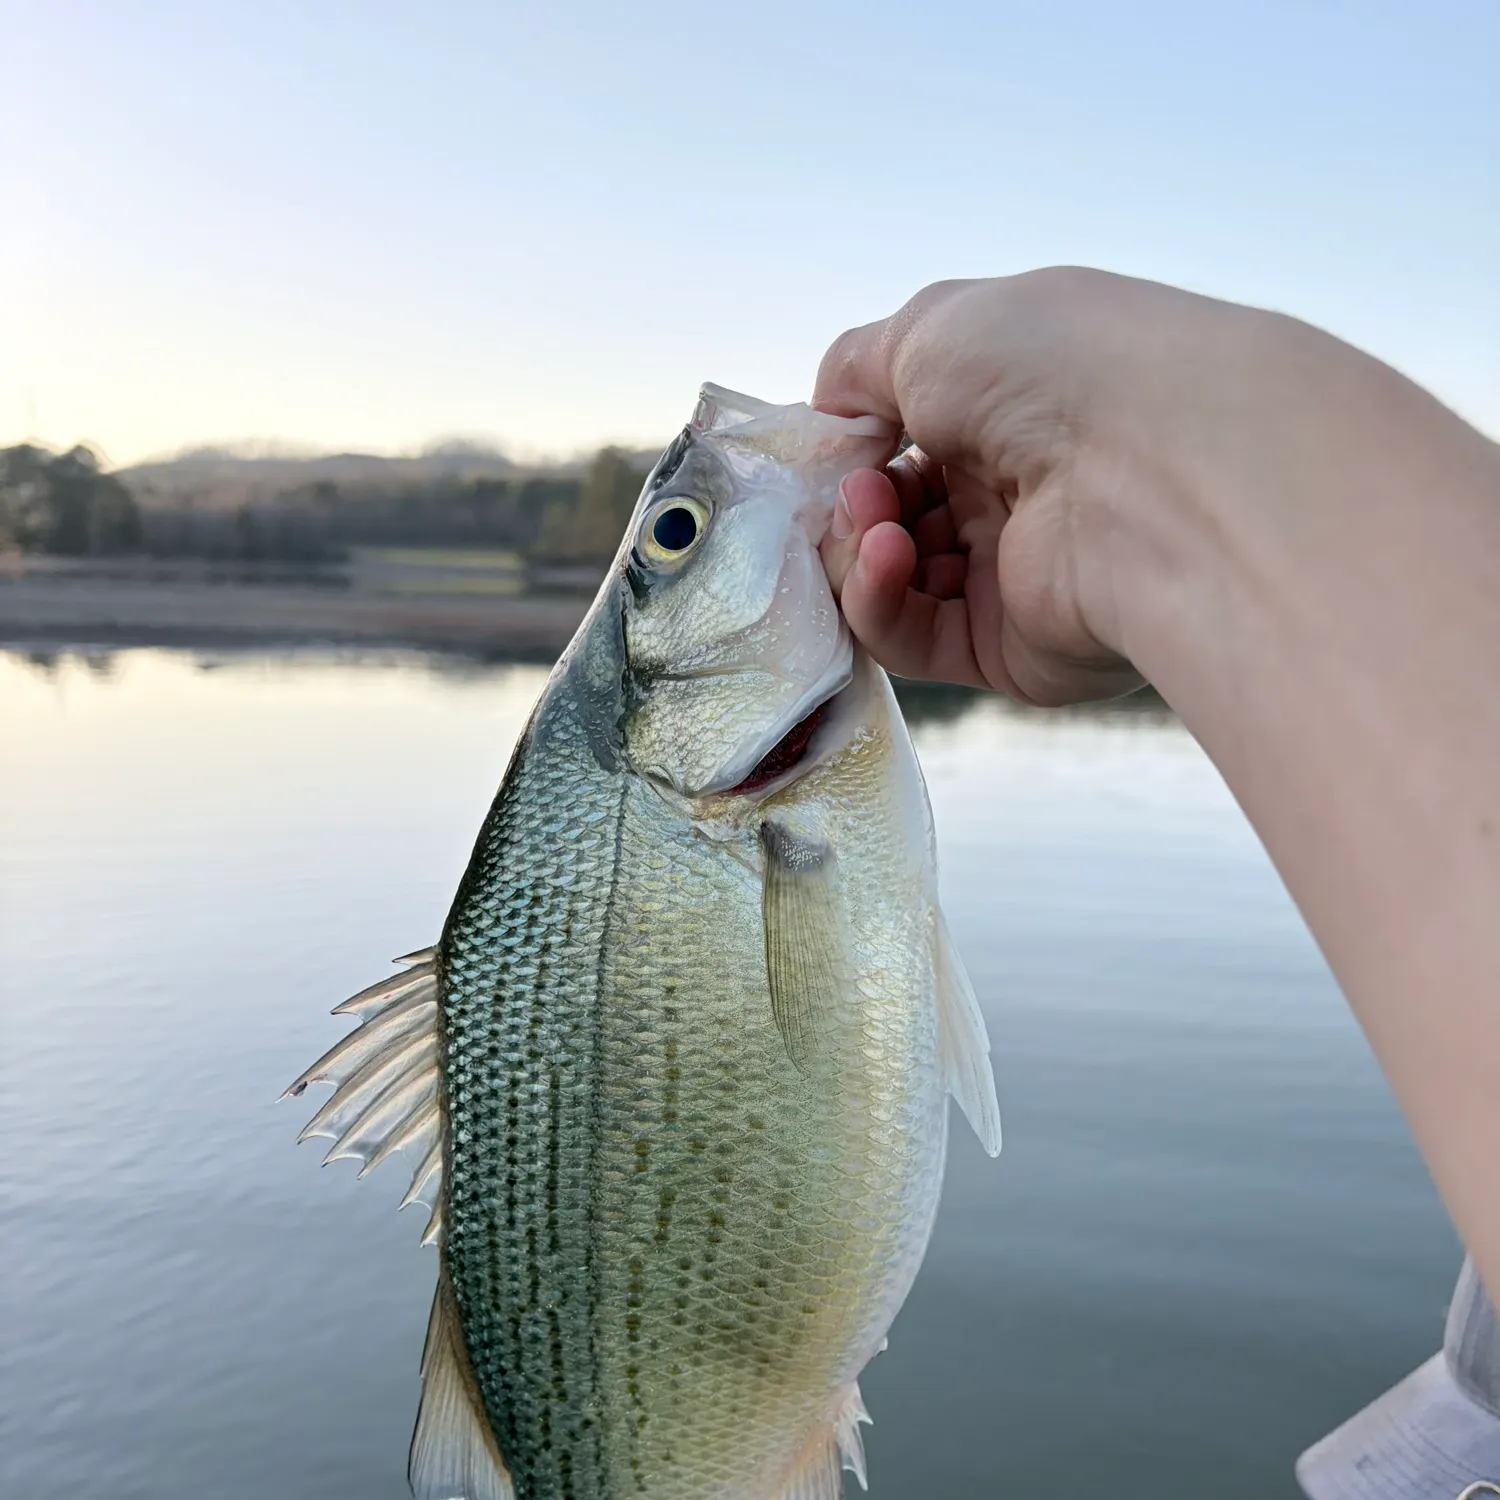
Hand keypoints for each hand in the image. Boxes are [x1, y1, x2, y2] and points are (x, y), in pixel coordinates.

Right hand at [814, 268, 1275, 704]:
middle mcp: (1016, 496)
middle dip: (853, 502)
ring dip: (857, 549)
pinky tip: (885, 558)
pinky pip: (913, 639)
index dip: (854, 449)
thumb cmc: (1051, 370)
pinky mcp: (1009, 651)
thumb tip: (825, 411)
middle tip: (854, 489)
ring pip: (891, 583)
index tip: (829, 449)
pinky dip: (877, 601)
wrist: (1151, 465)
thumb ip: (859, 367)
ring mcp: (1013, 578)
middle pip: (891, 518)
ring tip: (875, 521)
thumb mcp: (931, 330)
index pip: (906, 445)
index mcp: (1011, 415)